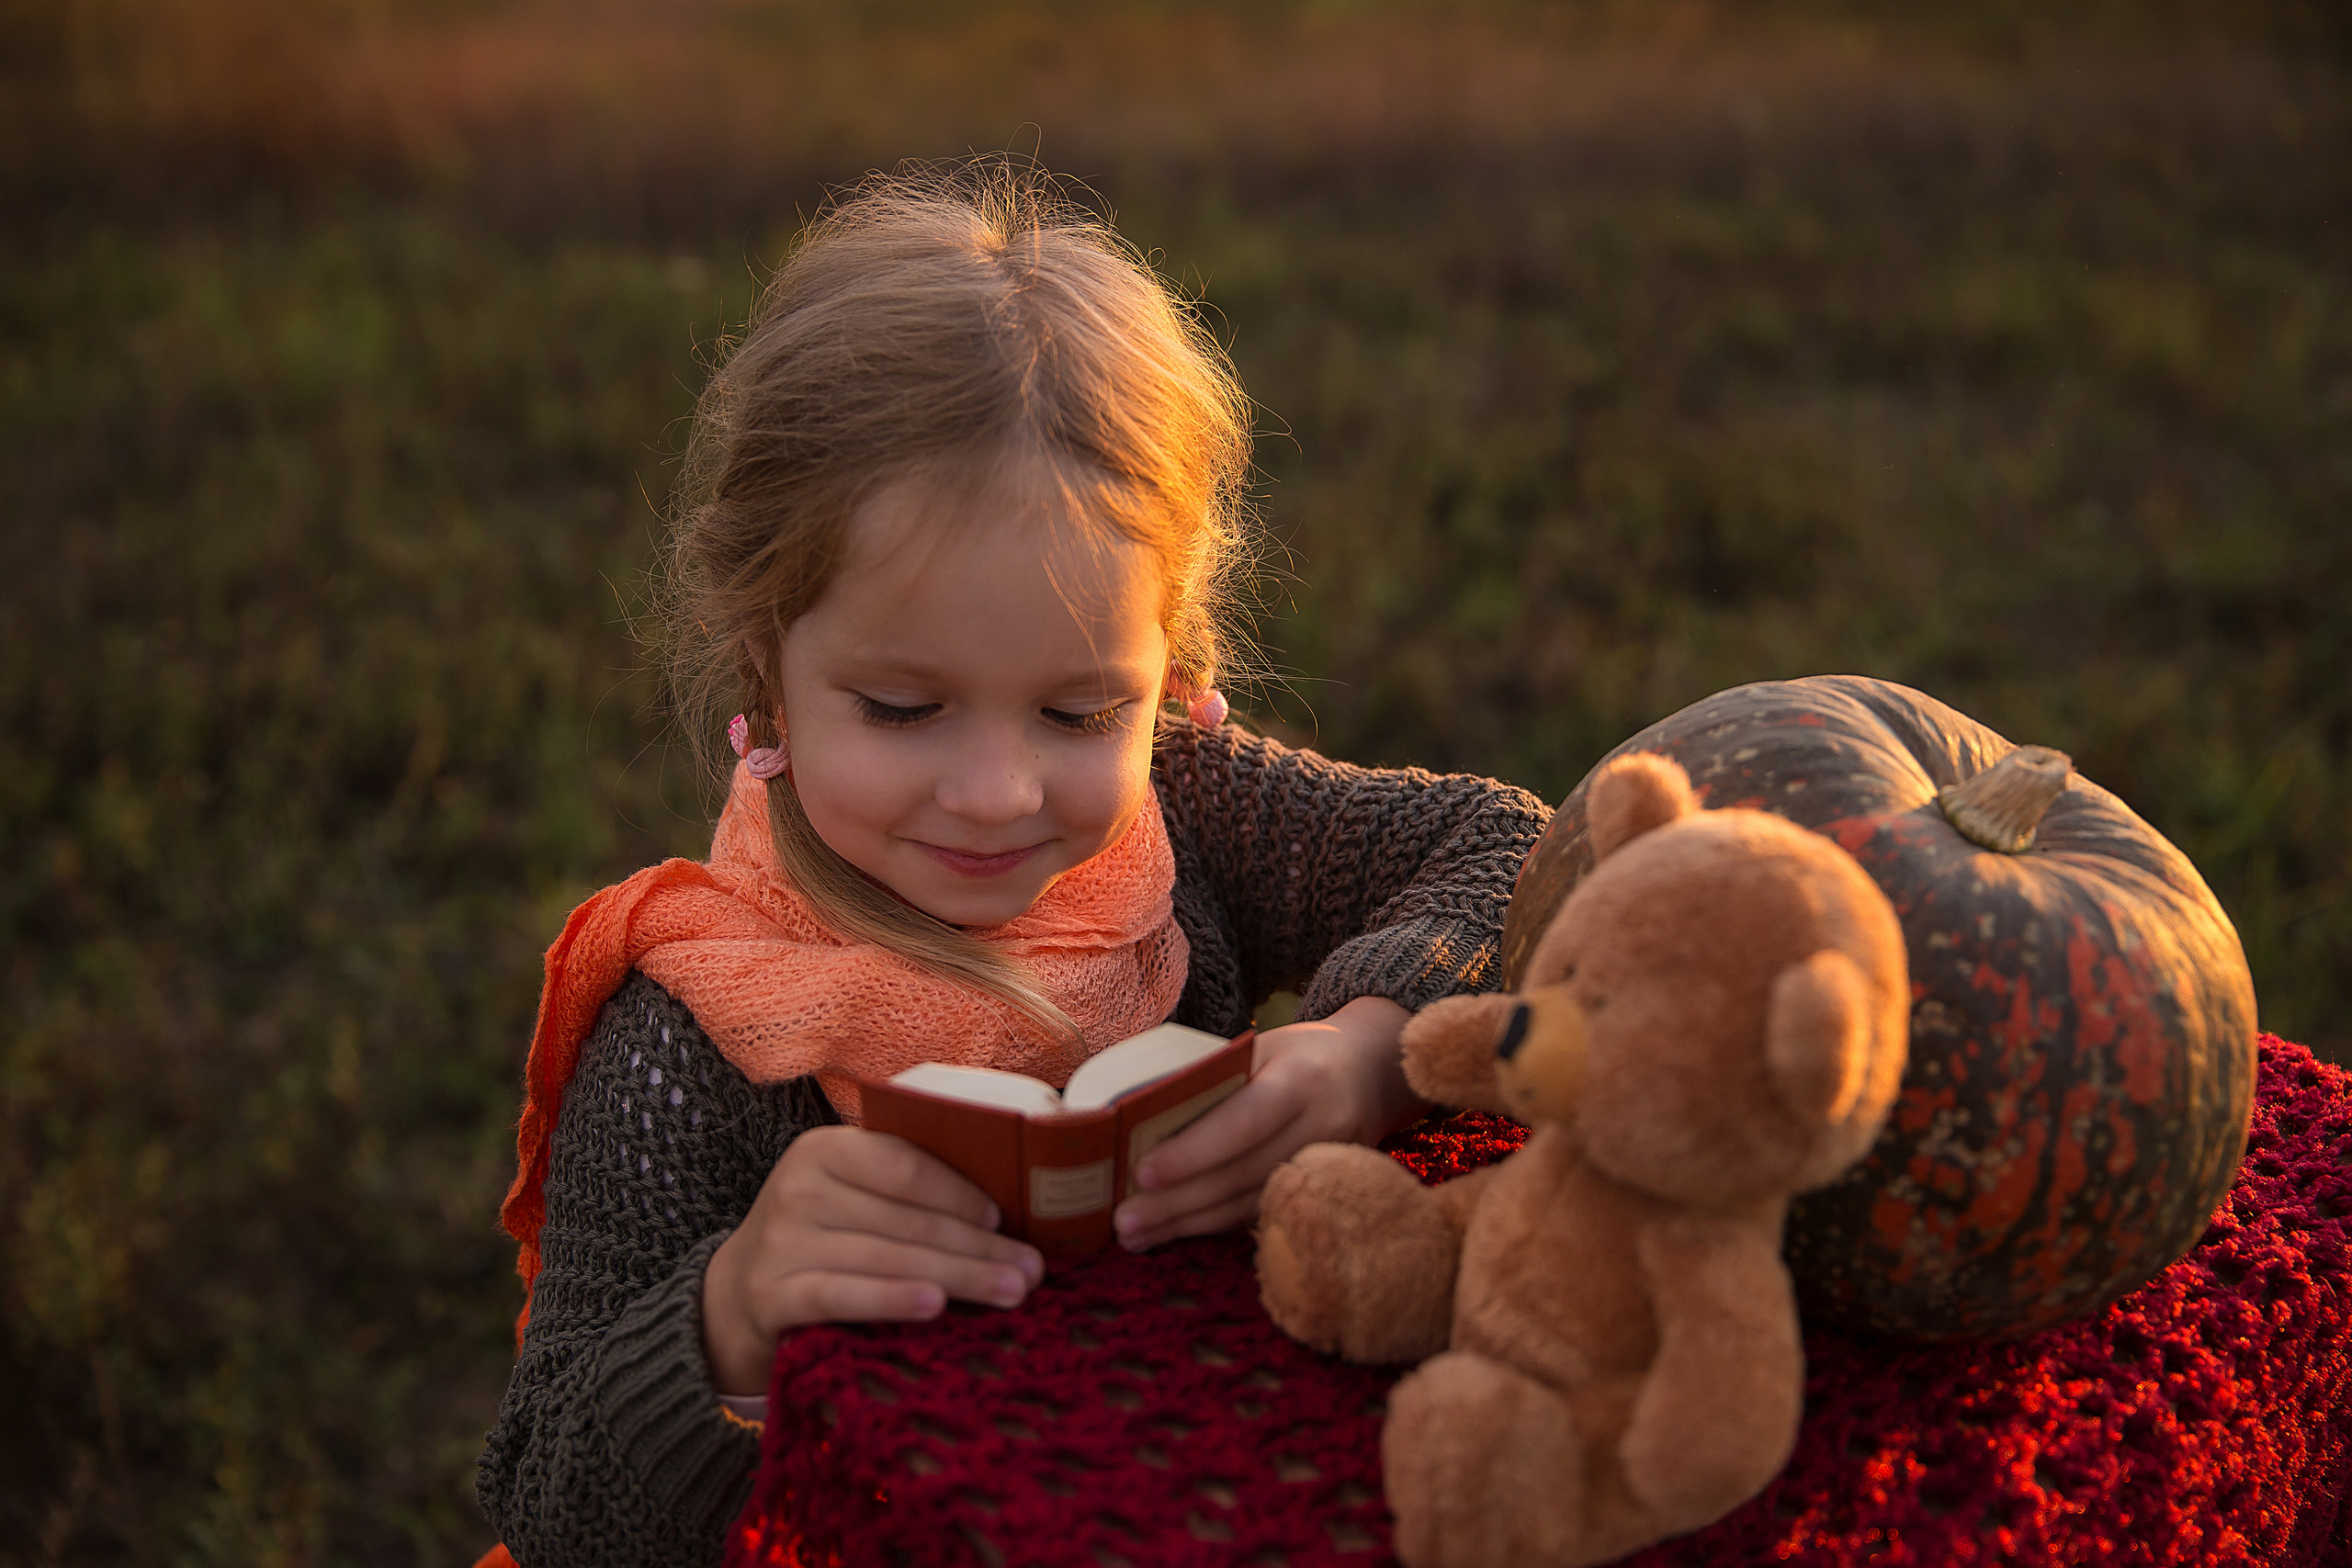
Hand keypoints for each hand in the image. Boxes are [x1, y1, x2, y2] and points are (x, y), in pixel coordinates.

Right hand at [699, 1124, 1044, 1394]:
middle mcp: (799, 1187)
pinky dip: (891, 1299)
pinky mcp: (772, 1294)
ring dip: (958, 1277)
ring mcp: (782, 1242)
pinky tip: (936, 1307)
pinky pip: (843, 1295)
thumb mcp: (851, 1197)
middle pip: (907, 1219)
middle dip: (978, 1247)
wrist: (736, 1296)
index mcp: (825, 1149)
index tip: (1005, 1220)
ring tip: (1010, 1292)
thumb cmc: (823, 1238)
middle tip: (1032, 1270)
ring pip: (887, 1258)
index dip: (960, 1192)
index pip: (905, 1164)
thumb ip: (905, 1190)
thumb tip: (1005, 1208)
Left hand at [1111, 995, 1426, 1251]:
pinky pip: (1262, 1215)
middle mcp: (1324, 1127)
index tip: (1142, 1173)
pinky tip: (1174, 1232)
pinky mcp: (1327, 1194)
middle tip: (1124, 1220)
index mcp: (1302, 1080)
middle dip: (1179, 1202)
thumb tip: (1134, 1113)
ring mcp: (1330, 1166)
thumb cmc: (1297, 1055)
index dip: (1194, 1151)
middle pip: (1244, 1174)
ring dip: (1189, 1225)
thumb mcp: (1261, 1049)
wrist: (1371, 1072)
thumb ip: (1212, 1078)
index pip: (1244, 1121)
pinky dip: (1214, 1227)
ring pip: (1250, 1205)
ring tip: (1136, 1234)